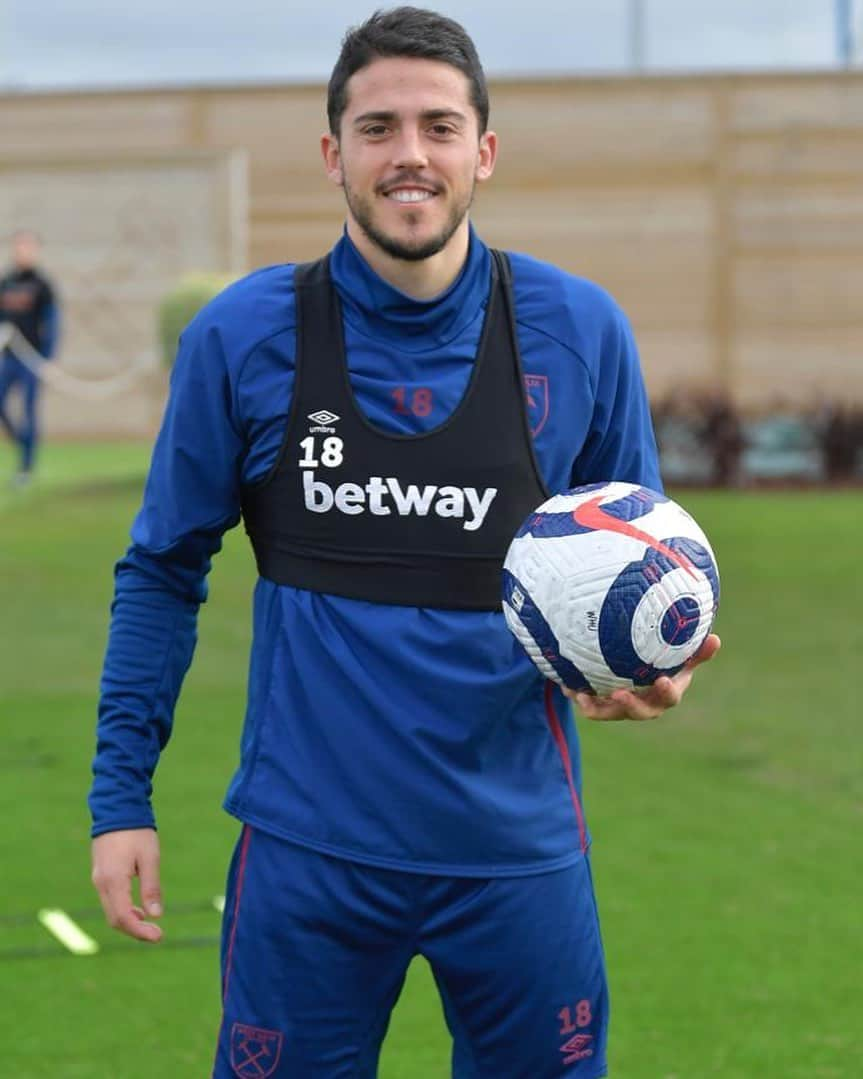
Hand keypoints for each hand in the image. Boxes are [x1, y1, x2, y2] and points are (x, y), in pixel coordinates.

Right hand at [91, 828, 162, 942]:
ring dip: (129, 921)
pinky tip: (139, 909)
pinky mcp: (100, 875)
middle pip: (115, 919)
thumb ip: (151, 887)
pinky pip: (110, 900)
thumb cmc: (137, 832)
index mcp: (114, 881)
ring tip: (150, 924)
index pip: (124, 917)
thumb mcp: (150, 858)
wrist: (117, 809)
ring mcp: (98, 880)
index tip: (159, 936)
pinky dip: (123, 910)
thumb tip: (156, 914)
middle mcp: (101, 884)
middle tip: (157, 934)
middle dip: (135, 930)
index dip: (140, 931)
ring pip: (111, 911)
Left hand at [563, 633, 720, 721]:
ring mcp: (621, 707)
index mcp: (664, 692)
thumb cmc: (664, 660)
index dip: (666, 692)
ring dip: (598, 708)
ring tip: (584, 697)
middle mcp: (644, 704)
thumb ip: (695, 650)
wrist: (635, 669)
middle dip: (631, 706)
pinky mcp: (602, 705)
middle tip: (620, 694)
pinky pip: (590, 704)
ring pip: (609, 713)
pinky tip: (568, 686)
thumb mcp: (678, 654)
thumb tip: (716, 639)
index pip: (669, 696)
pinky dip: (580, 697)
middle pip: (640, 712)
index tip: (661, 680)